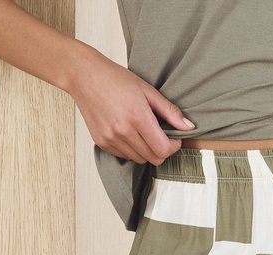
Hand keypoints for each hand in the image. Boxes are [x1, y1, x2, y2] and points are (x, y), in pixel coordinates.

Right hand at [66, 45, 194, 165]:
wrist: (84, 76)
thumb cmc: (115, 78)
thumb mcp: (147, 89)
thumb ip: (169, 111)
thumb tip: (188, 127)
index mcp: (137, 116)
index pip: (162, 149)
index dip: (173, 147)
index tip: (174, 139)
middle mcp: (122, 131)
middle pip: (152, 158)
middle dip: (162, 150)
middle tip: (162, 136)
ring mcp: (110, 139)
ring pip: (139, 159)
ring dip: (147, 150)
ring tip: (144, 132)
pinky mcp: (102, 143)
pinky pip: (125, 156)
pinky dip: (132, 149)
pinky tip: (130, 133)